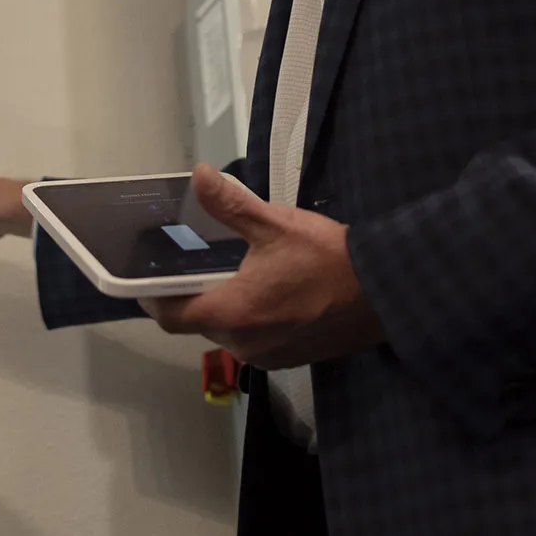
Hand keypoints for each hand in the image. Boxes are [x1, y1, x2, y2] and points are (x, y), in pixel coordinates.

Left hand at [141, 164, 384, 369]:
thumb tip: (199, 177)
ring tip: (232, 272)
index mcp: (233, 313)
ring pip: (228, 333)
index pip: (171, 316)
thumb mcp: (276, 224)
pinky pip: (256, 340)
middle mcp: (245, 345)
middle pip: (200, 323)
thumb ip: (230, 205)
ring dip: (225, 306)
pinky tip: (266, 291)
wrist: (388, 293)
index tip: (147, 277)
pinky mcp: (291, 359)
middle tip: (196, 263)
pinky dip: (251, 319)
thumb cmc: (330, 259)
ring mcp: (269, 357)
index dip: (153, 298)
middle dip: (194, 295)